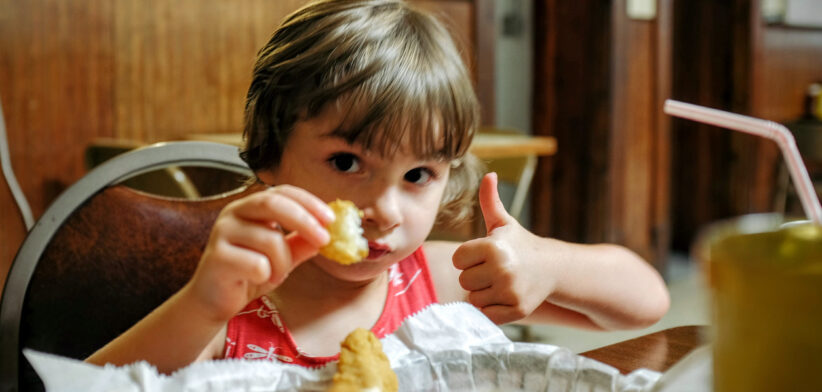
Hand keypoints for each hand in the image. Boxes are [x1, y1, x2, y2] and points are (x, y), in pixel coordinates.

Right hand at [184, 185, 334, 320]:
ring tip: (276, 275)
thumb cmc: (248, 274)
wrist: (214, 302)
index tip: (331, 219)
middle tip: (324, 240)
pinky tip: (254, 280)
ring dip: (283, 262)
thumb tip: (329, 233)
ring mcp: (222, 232)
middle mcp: (233, 213)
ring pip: (270, 240)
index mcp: (250, 207)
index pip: (282, 192)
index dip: (308, 202)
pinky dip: (266, 275)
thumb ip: (301, 243)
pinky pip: (257, 264)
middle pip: (272, 203)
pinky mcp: (216, 257)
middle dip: (304, 220)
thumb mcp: (281, 257)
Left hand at [452, 173, 555, 323]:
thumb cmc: (519, 244)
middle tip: (494, 270)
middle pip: (464, 281)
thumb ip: (490, 200)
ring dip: (483, 293)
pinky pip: (487, 315)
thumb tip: (489, 174)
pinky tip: (505, 296)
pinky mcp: (517, 310)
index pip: (458, 259)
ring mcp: (510, 291)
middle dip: (475, 276)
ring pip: (474, 299)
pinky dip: (493, 309)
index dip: (468, 258)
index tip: (485, 255)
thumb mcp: (504, 223)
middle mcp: (502, 268)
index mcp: (493, 246)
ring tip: (500, 282)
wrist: (552, 268)